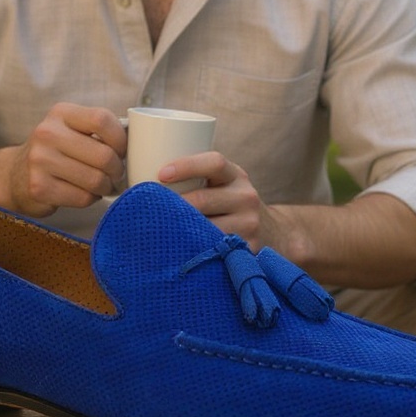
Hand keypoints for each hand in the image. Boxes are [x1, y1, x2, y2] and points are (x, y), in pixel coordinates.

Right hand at [6, 103, 126, 215]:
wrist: (14, 175)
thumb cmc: (56, 151)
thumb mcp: (72, 129)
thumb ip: (99, 130)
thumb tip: (138, 140)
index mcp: (61, 113)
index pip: (102, 119)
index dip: (121, 139)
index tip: (122, 151)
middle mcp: (47, 133)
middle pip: (103, 155)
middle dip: (118, 170)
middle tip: (116, 175)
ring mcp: (40, 161)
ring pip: (95, 180)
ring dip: (106, 187)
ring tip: (101, 185)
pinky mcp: (39, 187)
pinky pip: (82, 198)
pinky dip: (91, 199)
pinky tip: (84, 193)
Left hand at [157, 152, 282, 252]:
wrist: (273, 233)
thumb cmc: (231, 203)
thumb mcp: (224, 183)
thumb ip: (197, 176)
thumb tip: (142, 167)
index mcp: (236, 175)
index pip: (214, 162)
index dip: (186, 166)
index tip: (161, 174)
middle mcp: (246, 197)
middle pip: (204, 199)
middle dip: (172, 206)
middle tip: (146, 211)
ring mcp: (249, 225)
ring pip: (206, 228)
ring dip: (179, 231)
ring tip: (155, 232)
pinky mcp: (248, 250)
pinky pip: (215, 252)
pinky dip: (195, 252)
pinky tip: (177, 254)